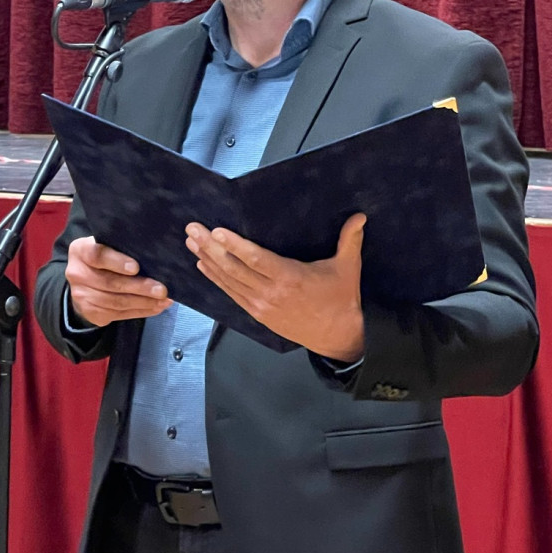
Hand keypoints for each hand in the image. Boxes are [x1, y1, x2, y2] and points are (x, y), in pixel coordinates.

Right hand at [65, 236, 172, 326]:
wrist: (85, 282)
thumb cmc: (105, 257)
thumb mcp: (108, 245)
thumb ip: (123, 247)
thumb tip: (155, 256)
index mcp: (81, 251)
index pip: (97, 255)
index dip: (116, 262)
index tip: (136, 267)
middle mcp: (77, 273)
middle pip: (111, 283)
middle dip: (139, 287)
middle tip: (161, 290)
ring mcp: (81, 296)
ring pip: (117, 302)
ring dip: (144, 302)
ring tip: (164, 300)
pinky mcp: (91, 313)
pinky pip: (119, 314)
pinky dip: (141, 311)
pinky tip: (156, 308)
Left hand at [185, 213, 366, 360]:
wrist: (337, 336)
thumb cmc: (341, 300)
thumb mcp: (348, 268)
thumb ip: (350, 240)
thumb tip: (360, 216)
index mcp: (291, 278)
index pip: (256, 260)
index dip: (235, 246)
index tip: (217, 232)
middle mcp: (271, 293)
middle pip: (234, 268)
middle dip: (210, 247)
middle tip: (193, 229)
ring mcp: (261, 305)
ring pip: (228, 281)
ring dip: (207, 260)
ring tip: (192, 242)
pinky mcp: (257, 314)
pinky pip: (231, 293)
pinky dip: (215, 278)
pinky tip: (203, 265)